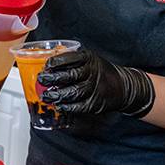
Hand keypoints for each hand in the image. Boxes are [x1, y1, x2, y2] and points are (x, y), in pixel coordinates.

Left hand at [38, 49, 154, 116]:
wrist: (122, 86)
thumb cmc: (99, 71)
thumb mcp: (89, 59)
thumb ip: (71, 60)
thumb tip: (47, 63)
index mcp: (89, 59)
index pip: (71, 58)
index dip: (57, 62)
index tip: (47, 65)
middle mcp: (92, 72)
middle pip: (70, 75)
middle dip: (53, 78)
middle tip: (42, 80)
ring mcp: (94, 88)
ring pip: (73, 92)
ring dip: (57, 95)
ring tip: (46, 96)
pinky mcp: (95, 103)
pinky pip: (79, 106)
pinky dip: (67, 107)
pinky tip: (59, 105)